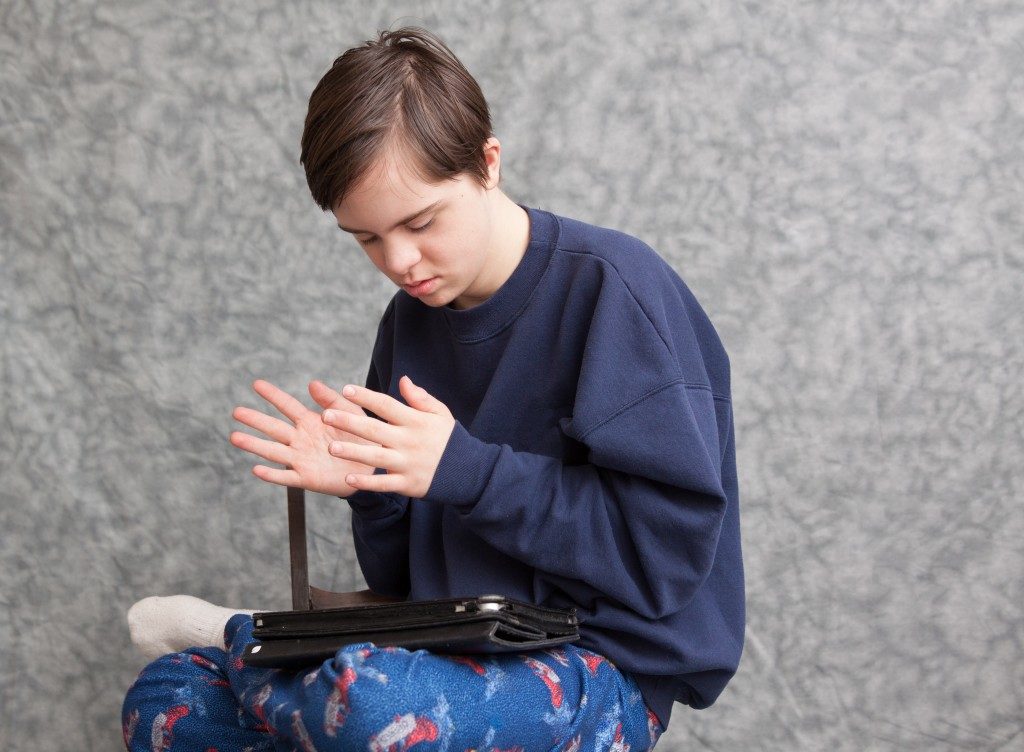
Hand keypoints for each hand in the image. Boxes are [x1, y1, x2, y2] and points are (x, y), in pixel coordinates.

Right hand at [230, 379, 377, 496]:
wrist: (372, 467)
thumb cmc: (361, 438)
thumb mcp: (350, 414)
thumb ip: (333, 400)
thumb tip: (312, 383)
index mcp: (309, 422)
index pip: (287, 406)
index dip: (273, 395)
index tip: (256, 384)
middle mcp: (300, 439)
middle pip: (273, 428)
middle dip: (255, 420)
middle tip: (236, 411)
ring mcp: (301, 459)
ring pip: (273, 451)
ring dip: (254, 445)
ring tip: (235, 437)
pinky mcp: (306, 478)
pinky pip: (285, 476)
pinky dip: (271, 474)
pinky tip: (256, 469)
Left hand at [321, 375, 455, 497]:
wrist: (468, 470)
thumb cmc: (449, 439)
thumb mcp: (440, 413)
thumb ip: (420, 398)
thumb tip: (403, 380)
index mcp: (415, 421)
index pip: (386, 405)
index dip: (366, 397)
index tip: (346, 389)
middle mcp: (408, 441)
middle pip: (374, 429)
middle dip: (349, 423)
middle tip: (326, 416)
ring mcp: (407, 464)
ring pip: (375, 457)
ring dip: (353, 452)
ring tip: (331, 448)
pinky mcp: (408, 484)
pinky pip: (384, 484)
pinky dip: (367, 483)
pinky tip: (348, 479)